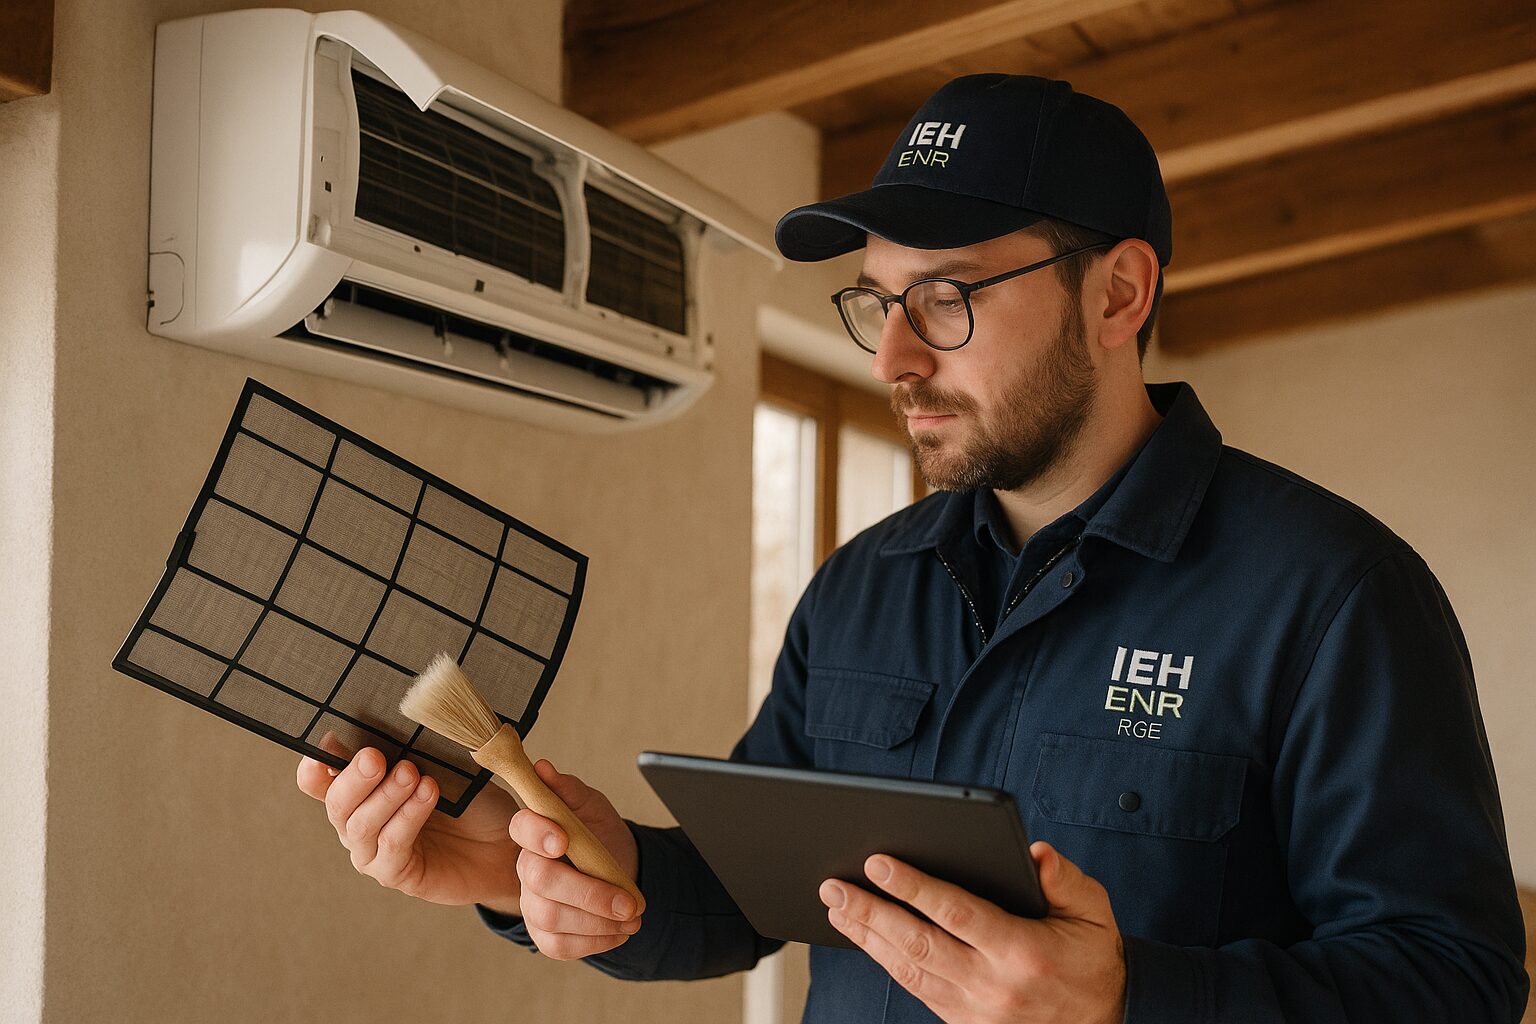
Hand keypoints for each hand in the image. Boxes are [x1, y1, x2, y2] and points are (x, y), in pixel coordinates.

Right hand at [296, 732, 521, 909]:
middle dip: (354, 778)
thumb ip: (415, 746)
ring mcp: (372, 851)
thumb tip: (400, 716)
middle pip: (336, 803)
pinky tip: (428, 795)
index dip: (315, 764)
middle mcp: (357, 822)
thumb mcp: (444, 764)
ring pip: (361, 826)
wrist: (502, 841)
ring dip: (386, 796)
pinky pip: (391, 847)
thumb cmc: (469, 799)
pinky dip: (408, 817)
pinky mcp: (394, 873)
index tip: (329, 741)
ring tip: (412, 774)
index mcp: (360, 790)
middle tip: (375, 757)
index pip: (318, 779)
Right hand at [506, 758, 642, 959]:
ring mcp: (532, 904)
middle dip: (589, 893)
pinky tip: (621, 932)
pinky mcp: (544, 935)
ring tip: (633, 916)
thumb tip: (543, 768)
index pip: (521, 828)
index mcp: (535, 832)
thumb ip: (569, 790)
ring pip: (552, 917)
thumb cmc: (601, 836)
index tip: (564, 840)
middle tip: (629, 903)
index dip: (538, 834)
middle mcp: (526, 869)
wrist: (619, 871)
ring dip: (598, 921)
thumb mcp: (593, 808)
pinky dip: (596, 942)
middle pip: (541, 881)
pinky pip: (561, 946)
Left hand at [820, 842, 1125, 1023]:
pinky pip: (917, 990)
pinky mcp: (965, 1023)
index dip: (914, 887)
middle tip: (834, 886)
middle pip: (918, 943)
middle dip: (871, 912)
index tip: (878, 863)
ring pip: (909, 970)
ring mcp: (975, 1010)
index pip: (957, 912)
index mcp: (1023, 951)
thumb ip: (1065, 879)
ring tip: (837, 907)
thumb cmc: (1093, 960)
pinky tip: (867, 939)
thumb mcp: (1094, 913)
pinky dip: (887, 963)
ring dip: (868, 938)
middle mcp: (993, 985)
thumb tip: (1035, 852)